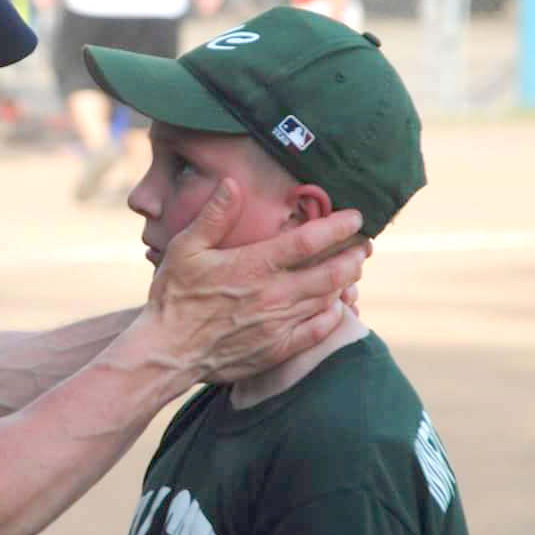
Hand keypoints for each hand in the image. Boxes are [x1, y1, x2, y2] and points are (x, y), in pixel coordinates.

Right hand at [143, 179, 366, 383]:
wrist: (168, 351)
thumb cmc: (174, 296)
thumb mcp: (186, 248)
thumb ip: (214, 215)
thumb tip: (232, 183)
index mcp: (254, 266)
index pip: (308, 241)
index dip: (337, 226)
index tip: (356, 216)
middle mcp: (274, 294)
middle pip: (330, 272)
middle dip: (354, 255)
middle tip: (366, 244)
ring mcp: (278, 324)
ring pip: (328, 299)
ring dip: (347, 281)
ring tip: (356, 268)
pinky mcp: (278, 349)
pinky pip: (318, 331)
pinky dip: (334, 316)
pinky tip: (339, 306)